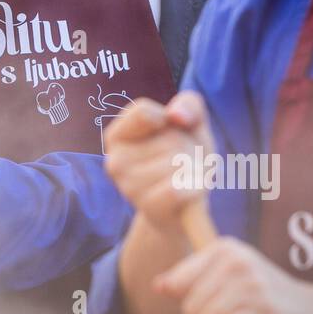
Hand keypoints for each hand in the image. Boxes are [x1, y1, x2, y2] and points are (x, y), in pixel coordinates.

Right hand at [103, 91, 214, 235]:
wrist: (184, 209)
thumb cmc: (184, 159)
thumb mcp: (191, 124)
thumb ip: (189, 104)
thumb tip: (176, 115)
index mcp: (116, 136)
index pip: (144, 112)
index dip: (169, 121)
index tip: (171, 133)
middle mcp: (116, 163)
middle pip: (170, 139)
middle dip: (188, 149)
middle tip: (184, 163)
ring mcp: (130, 188)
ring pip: (179, 164)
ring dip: (196, 170)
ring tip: (186, 179)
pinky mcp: (151, 208)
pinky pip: (177, 191)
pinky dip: (196, 189)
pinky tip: (195, 192)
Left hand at [153, 237, 312, 313]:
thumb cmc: (270, 298)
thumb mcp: (230, 278)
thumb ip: (193, 279)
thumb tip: (157, 286)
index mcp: (225, 248)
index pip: (177, 283)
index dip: (194, 302)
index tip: (222, 300)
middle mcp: (236, 261)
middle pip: (190, 308)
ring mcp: (250, 286)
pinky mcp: (261, 313)